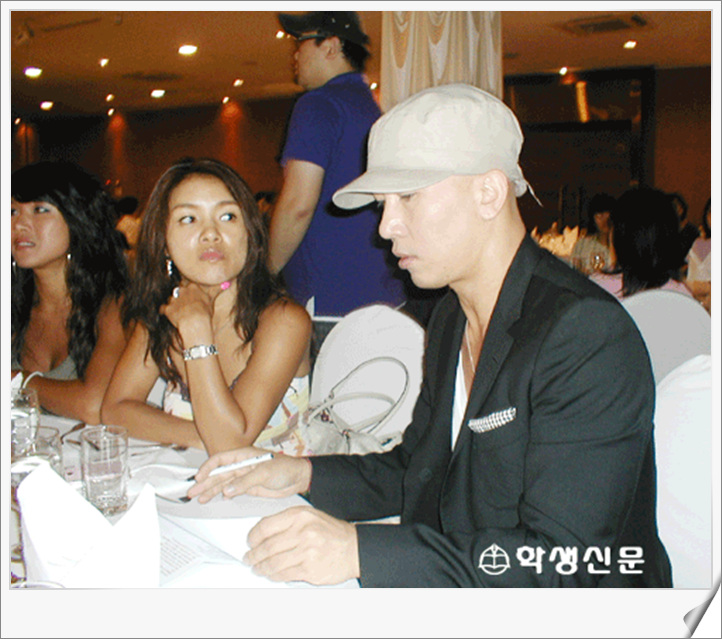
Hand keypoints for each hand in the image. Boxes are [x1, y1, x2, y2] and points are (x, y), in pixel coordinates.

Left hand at [160, 282, 213, 335]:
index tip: (193, 297)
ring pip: (171, 299)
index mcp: (193, 287)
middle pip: (179, 290)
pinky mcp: (167, 308)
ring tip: (180, 312)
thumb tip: (227, 283)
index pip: (189, 285)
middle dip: (181, 296)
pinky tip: (171, 316)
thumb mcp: (212, 300)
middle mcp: (181, 290)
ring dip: (174, 304)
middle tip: (186, 305)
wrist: (195, 322)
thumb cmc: (205, 312)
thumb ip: (216, 290)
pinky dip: (165, 312)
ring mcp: (173, 299)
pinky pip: (163, 309)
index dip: (190, 292)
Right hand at [187, 447, 311, 502]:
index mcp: (244, 455)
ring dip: (211, 490)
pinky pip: (232, 491)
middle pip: (218, 473)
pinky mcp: (249, 487)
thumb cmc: (286, 468)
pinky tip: (215, 499)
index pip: (220, 460)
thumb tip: (227, 490)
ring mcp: (244, 476)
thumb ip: (245, 481)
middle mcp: (242, 465)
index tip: (199, 478)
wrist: (299, 479)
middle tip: (193, 492)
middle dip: (205, 483)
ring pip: (223, 483)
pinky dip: (222, 495)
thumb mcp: (265, 473)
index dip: (208, 468)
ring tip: (199, 498)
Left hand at [244, 506, 359, 584]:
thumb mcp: (310, 517)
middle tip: (249, 558)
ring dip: (261, 568)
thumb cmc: (331, 533)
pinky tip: (271, 574)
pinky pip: (284, 574)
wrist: (354, 548)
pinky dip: (273, 576)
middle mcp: (303, 532)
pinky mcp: (309, 569)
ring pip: (273, 563)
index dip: (253, 537)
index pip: (266, 526)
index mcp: (300, 516)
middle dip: (253, 555)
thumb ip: (287, 523)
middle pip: (267, 547)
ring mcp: (306, 552)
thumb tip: (262, 535)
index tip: (249, 542)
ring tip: (257, 568)